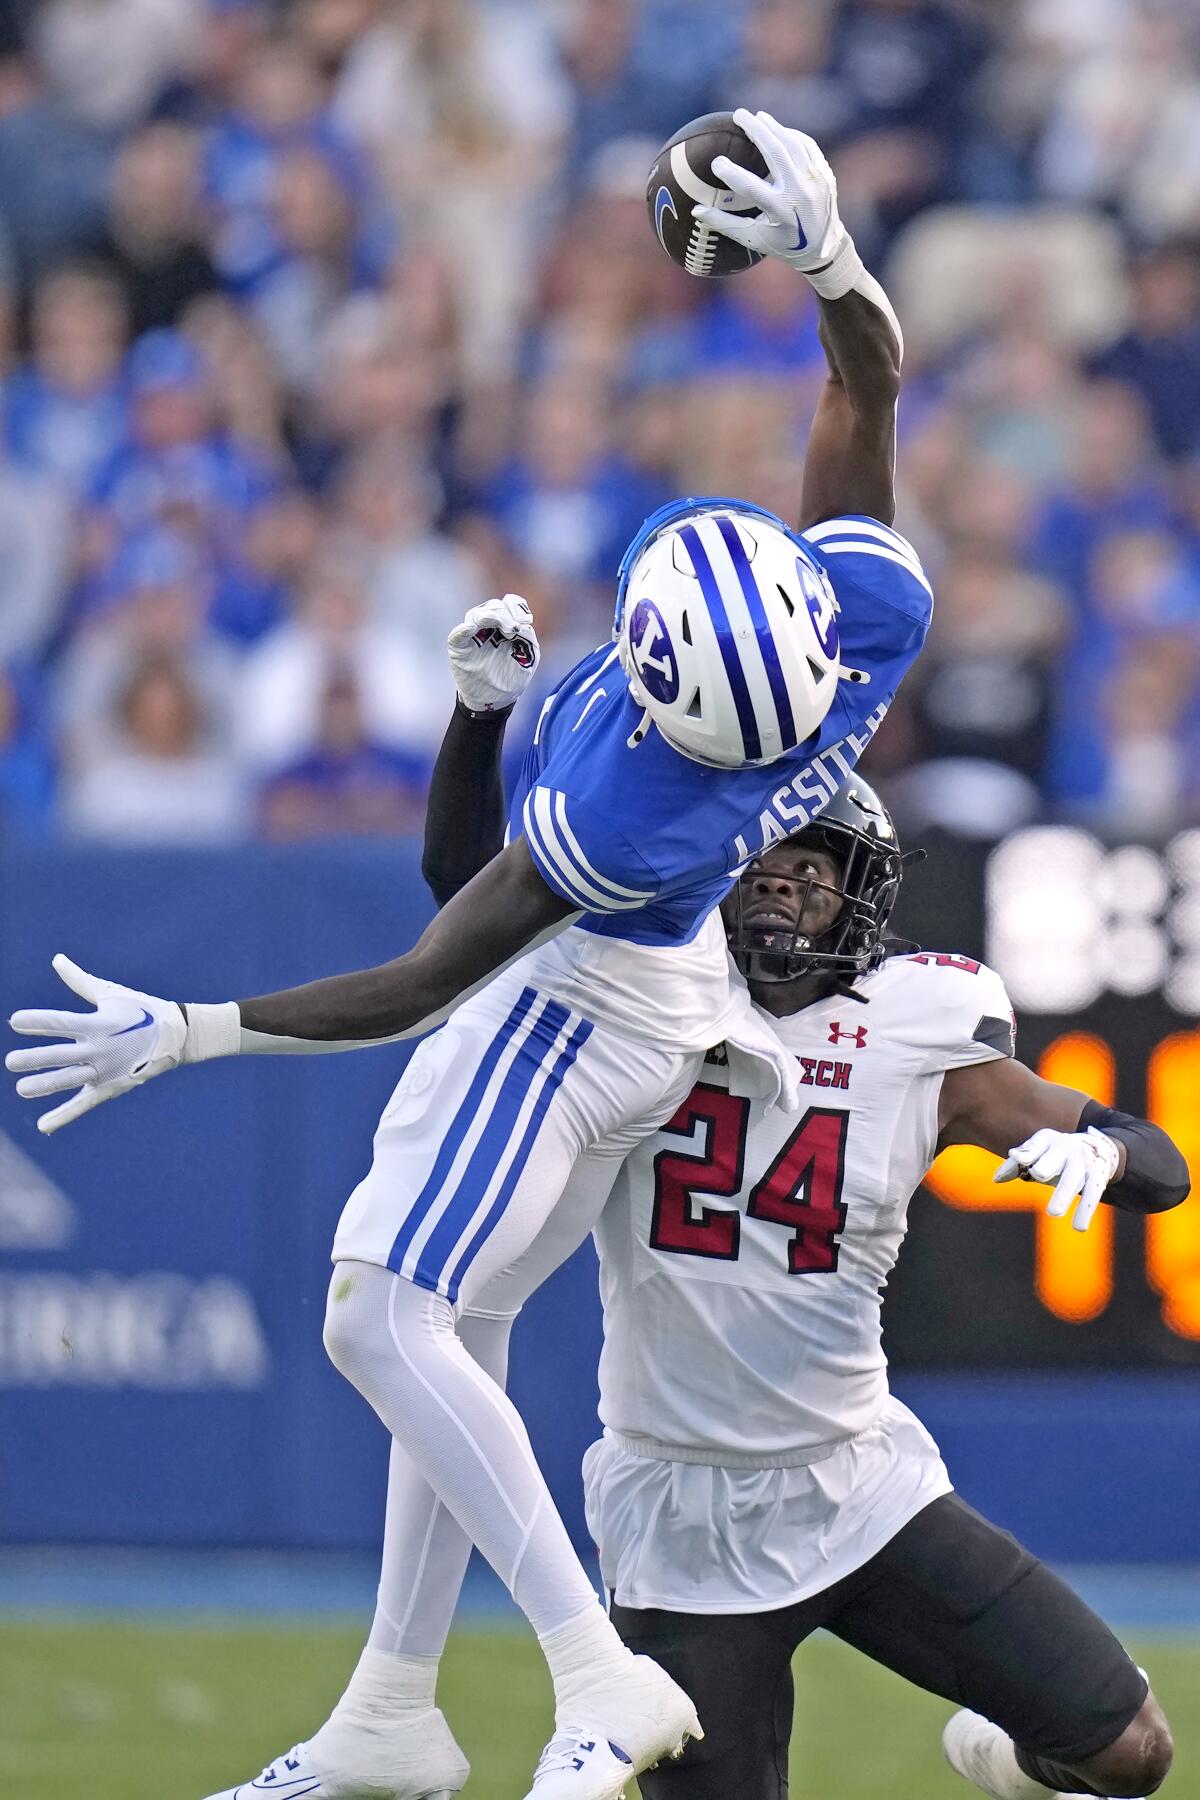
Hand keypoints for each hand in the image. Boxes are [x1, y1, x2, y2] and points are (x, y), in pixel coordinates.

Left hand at [7, 953, 186, 1133]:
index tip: (15, 1021)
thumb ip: (79, 981)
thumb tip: (56, 959)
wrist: (177, 1036)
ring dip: (46, 1085)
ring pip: (71, 1080)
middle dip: (36, 1058)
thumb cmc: (141, 1010)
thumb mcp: (111, 994)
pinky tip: (44, 1126)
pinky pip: (84, 1104)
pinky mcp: (110, 1087)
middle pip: (63, 1055)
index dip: (39, 1022)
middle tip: (11, 1061)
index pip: (63, 1023)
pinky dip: (64, 1115)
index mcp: (100, 1024)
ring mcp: (106, 1071)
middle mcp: (101, 1049)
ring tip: (21, 1089)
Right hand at [448, 595, 539, 714]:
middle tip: (512, 629)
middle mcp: (488, 628)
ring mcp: (473, 636)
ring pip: (475, 615)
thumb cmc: (511, 677)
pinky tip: (470, 628)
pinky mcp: (459, 648)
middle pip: (492, 607)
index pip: (508, 605)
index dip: (515, 608)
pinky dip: (463, 630)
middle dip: (504, 614)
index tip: (524, 620)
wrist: (494, 700)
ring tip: (499, 626)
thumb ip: (528, 639)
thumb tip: (522, 625)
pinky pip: (457, 635)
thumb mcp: (528, 659)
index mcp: (505, 627)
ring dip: (488, 616)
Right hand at [696, 109, 851, 279]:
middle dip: (756, 130)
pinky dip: (792, 135)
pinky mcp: (825, 174)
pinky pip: (807, 146)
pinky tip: (779, 129)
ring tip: (757, 117)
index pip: (751, 187)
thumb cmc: (783, 245)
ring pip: (792, 144)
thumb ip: (725, 224)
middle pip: (776, 152)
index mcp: (781, 211)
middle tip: (738, 114)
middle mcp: (799, 193)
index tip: (716, 162)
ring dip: (774, 127)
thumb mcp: (754, 239)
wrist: (824, 248)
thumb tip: (696, 211)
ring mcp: (815, 181)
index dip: (732, 173)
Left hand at [994, 1126, 1121, 1232]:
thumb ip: (1015, 1165)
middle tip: (1038, 1174)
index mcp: (1047, 1140)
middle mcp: (1066, 1148)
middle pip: (1054, 1159)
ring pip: (1073, 1179)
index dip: (1027, 1152)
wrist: (1098, 1147)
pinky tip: (1079, 1227)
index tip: (1017, 1157)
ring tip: (1053, 1212)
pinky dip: (1085, 1210)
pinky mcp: (1098, 1176)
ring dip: (1064, 1194)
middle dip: (1047, 1165)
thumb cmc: (1055, 1155)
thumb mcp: (1037, 1153)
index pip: (1035, 1145)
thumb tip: (996, 1179)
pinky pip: (1092, 1194)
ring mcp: (1083, 1162)